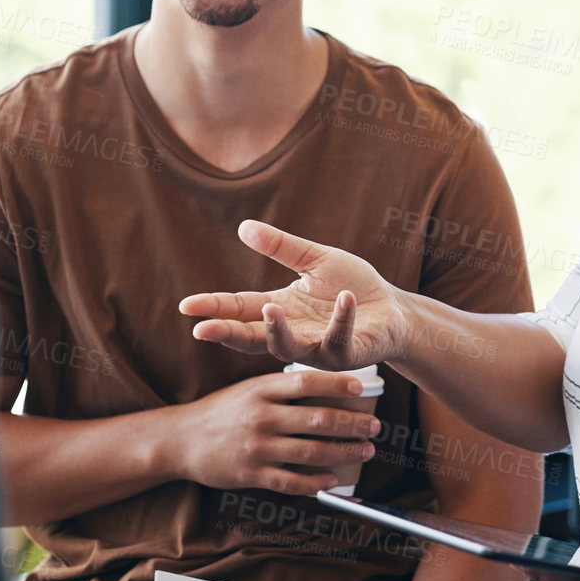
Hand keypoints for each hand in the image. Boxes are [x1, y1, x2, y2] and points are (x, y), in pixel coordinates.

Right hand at [170, 369, 380, 496]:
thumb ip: (281, 389)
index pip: (307, 382)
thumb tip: (324, 389)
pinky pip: (290, 481)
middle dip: (353, 425)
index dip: (337, 385)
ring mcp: (256, 447)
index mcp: (261, 389)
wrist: (180, 439)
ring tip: (364, 451)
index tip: (361, 390)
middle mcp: (261, 416)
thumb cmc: (220, 412)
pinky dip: (315, 483)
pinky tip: (333, 482)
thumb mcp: (248, 390)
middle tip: (374, 427)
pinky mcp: (250, 474)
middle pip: (318, 419)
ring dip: (344, 453)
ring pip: (311, 452)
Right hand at [180, 220, 410, 370]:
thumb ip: (281, 246)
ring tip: (269, 309)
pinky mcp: (346, 353)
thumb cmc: (352, 286)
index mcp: (281, 310)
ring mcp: (317, 347)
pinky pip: (339, 337)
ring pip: (290, 346)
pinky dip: (341, 318)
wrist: (392, 310)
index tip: (187, 306)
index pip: (240, 309)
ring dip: (278, 330)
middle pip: (252, 336)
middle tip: (203, 329)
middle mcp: (293, 333)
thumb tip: (243, 227)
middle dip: (228, 333)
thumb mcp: (314, 260)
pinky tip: (343, 298)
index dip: (215, 308)